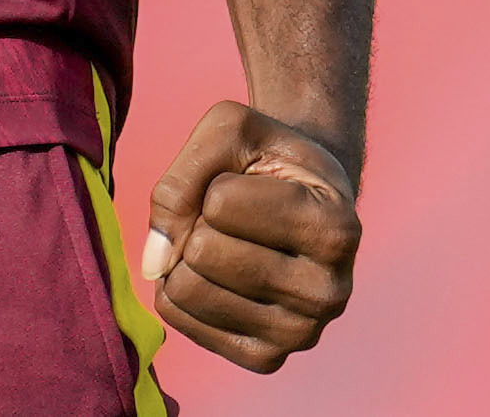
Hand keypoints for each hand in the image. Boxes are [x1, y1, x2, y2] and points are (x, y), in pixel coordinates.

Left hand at [139, 100, 358, 372]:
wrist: (303, 199)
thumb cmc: (265, 161)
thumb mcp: (230, 133)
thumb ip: (180, 181)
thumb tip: (154, 264)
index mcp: (335, 229)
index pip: (219, 203)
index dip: (217, 184)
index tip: (253, 185)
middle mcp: (329, 292)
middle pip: (200, 253)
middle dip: (197, 223)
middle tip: (233, 219)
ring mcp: (301, 333)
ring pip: (188, 290)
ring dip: (186, 256)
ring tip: (226, 244)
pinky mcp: (267, 358)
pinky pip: (183, 322)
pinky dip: (180, 290)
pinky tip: (215, 275)